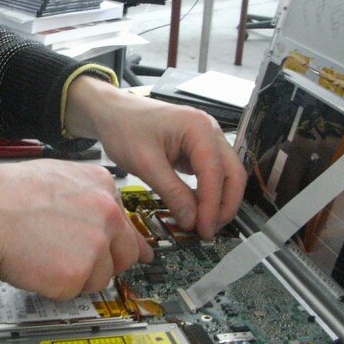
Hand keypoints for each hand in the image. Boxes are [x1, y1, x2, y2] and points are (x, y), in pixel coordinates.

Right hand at [0, 159, 152, 299]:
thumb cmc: (3, 195)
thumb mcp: (54, 176)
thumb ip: (85, 197)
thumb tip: (103, 216)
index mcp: (100, 184)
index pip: (126, 221)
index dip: (115, 240)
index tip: (117, 249)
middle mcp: (106, 212)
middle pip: (126, 253)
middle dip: (105, 262)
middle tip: (74, 260)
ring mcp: (95, 243)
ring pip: (102, 277)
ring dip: (79, 276)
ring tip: (46, 256)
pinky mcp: (78, 273)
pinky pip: (77, 291)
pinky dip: (58, 287)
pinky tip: (39, 266)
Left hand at [64, 77, 245, 237]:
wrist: (111, 112)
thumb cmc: (124, 128)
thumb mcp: (145, 163)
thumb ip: (172, 192)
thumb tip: (192, 221)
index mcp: (199, 128)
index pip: (215, 172)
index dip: (212, 205)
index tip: (203, 230)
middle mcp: (210, 131)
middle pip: (232, 173)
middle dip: (224, 205)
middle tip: (208, 231)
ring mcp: (206, 139)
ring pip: (226, 175)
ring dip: (219, 201)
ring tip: (203, 225)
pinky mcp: (198, 148)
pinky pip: (212, 174)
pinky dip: (208, 193)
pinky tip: (197, 210)